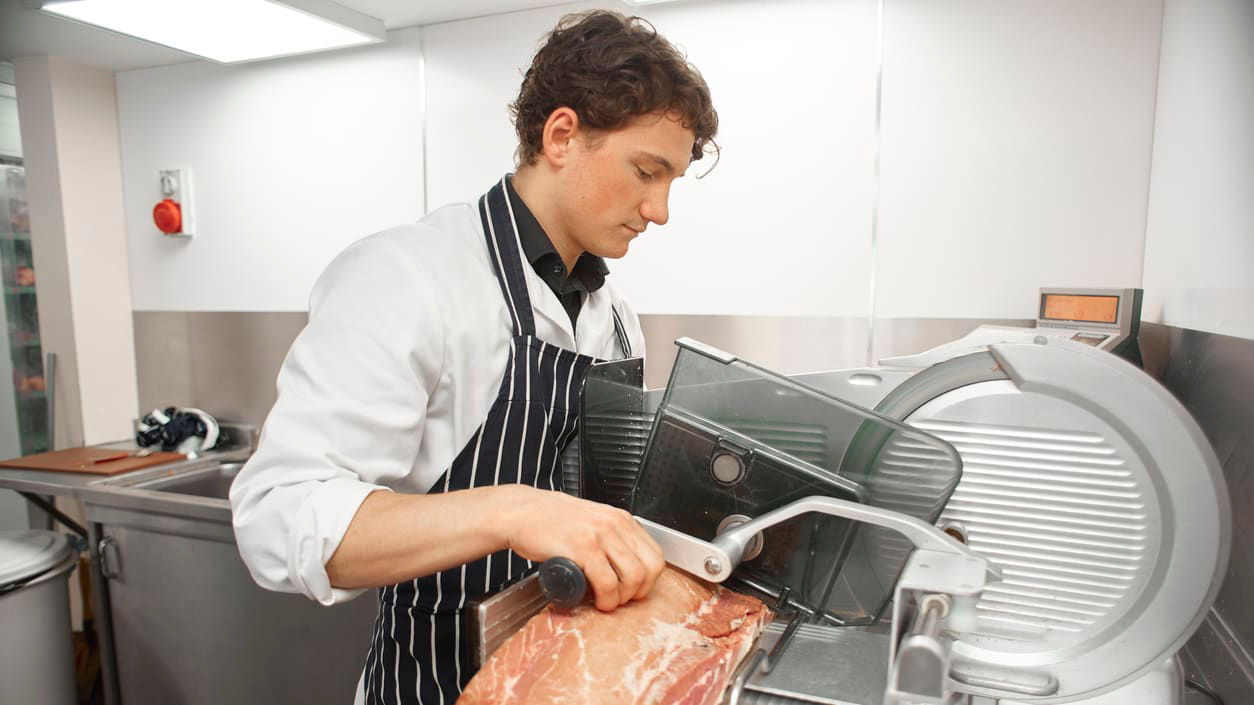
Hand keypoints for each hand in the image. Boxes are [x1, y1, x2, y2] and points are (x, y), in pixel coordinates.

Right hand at [496, 485, 665, 610]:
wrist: (521, 512)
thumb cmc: (551, 520)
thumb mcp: (592, 520)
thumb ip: (610, 536)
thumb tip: (625, 566)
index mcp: (621, 519)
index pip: (655, 555)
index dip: (648, 581)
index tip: (633, 590)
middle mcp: (614, 524)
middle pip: (649, 569)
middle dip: (637, 592)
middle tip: (619, 599)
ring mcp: (599, 535)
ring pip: (632, 577)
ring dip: (621, 598)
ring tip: (606, 601)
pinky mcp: (581, 547)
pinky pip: (607, 582)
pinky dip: (606, 599)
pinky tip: (597, 601)